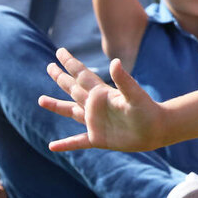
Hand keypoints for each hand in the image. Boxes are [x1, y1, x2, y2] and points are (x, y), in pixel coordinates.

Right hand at [38, 48, 164, 151]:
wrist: (156, 130)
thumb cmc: (147, 110)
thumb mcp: (134, 95)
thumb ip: (123, 80)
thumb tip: (114, 61)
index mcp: (102, 93)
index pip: (82, 75)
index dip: (71, 63)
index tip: (60, 51)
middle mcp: (95, 106)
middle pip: (73, 89)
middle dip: (61, 78)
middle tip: (49, 66)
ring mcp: (95, 122)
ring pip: (71, 111)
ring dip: (57, 106)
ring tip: (41, 100)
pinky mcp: (98, 138)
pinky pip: (78, 141)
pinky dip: (66, 143)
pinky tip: (52, 146)